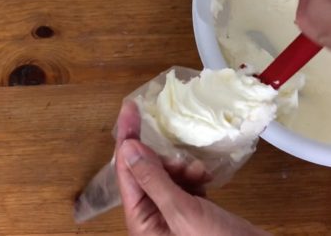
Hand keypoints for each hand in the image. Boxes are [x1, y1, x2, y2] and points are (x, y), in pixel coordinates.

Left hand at [114, 102, 268, 235]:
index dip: (127, 139)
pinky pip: (184, 184)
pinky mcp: (191, 212)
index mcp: (141, 222)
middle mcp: (151, 218)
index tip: (130, 108)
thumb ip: (153, 180)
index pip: (125, 172)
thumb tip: (128, 147)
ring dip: (180, 167)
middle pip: (144, 172)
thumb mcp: (181, 211)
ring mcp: (171, 215)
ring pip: (165, 176)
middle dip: (160, 158)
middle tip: (177, 155)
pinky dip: (193, 176)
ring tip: (197, 171)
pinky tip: (205, 177)